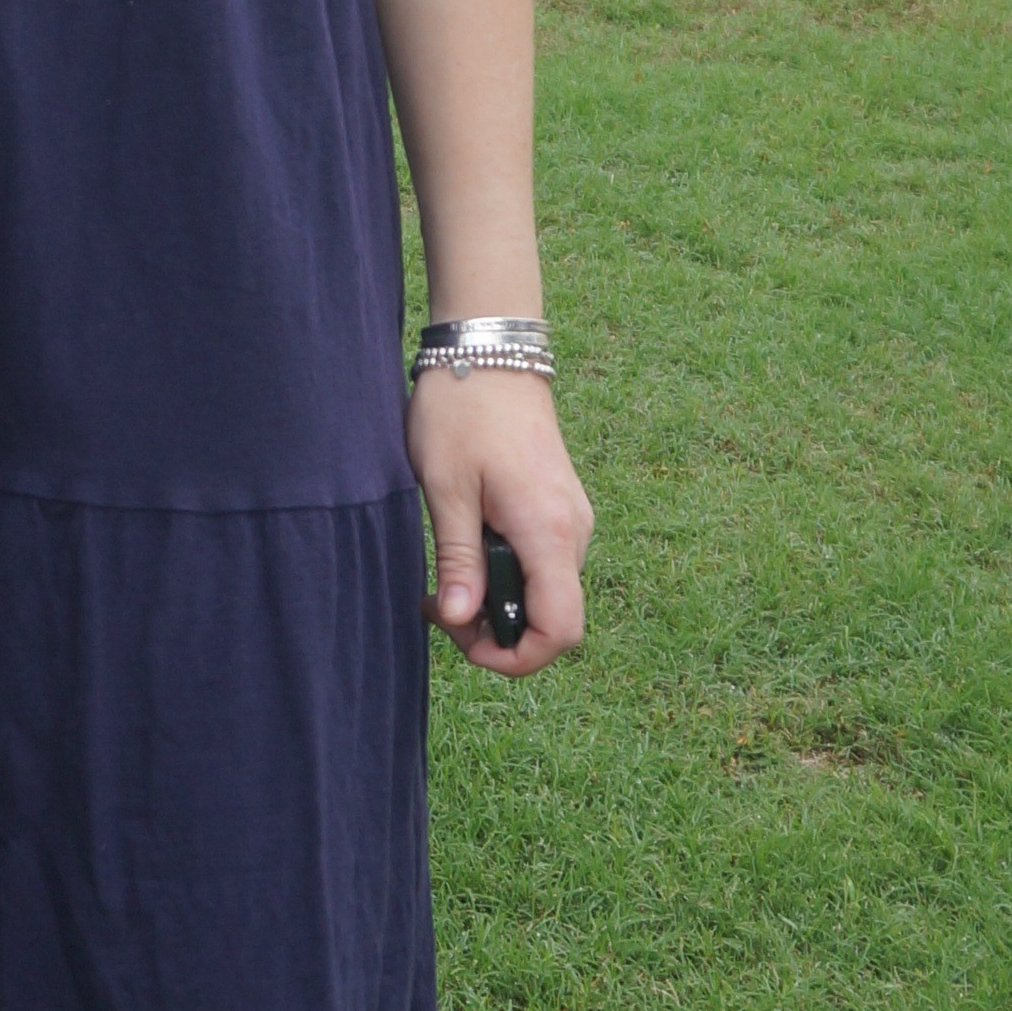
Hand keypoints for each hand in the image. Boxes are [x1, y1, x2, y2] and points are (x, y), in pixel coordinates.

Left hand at [408, 369, 591, 676]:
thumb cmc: (462, 413)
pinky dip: (506, 576)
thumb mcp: (446, 489)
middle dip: (497, 631)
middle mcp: (573, 531)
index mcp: (549, 531)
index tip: (462, 640)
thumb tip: (461, 621)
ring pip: (546, 593)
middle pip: (554, 619)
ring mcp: (571, 518)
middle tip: (438, 605)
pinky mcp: (558, 508)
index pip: (561, 630)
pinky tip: (467, 552)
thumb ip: (458, 560)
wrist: (489, 352)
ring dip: (498, 603)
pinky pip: (542, 564)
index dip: (517, 657)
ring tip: (444, 580)